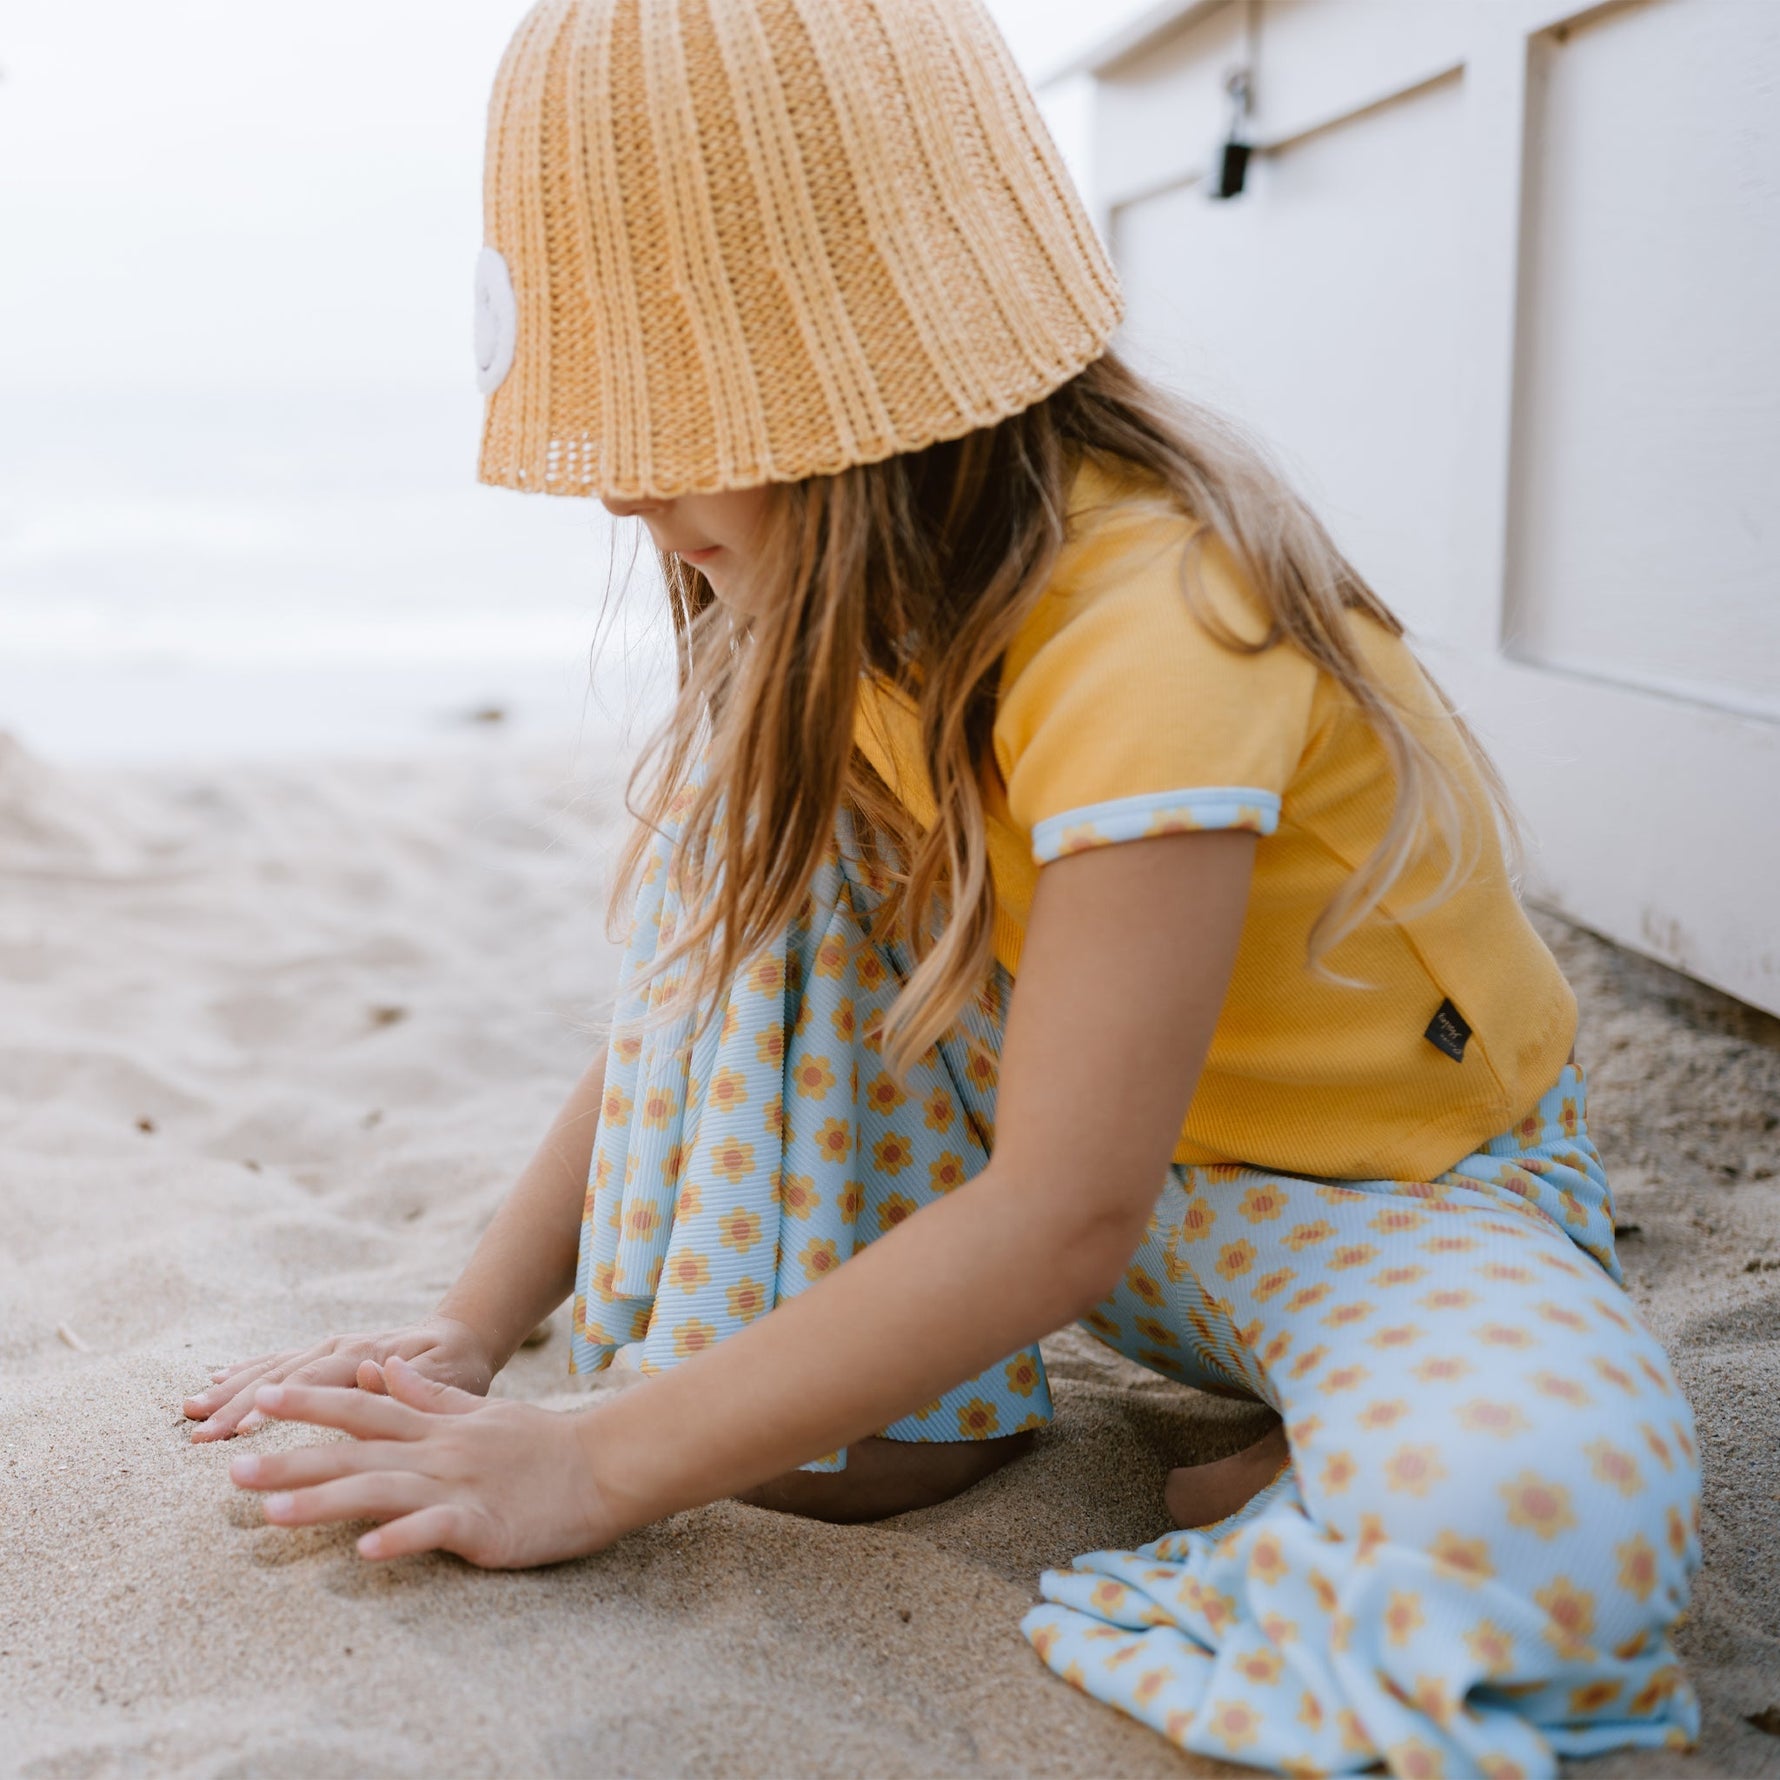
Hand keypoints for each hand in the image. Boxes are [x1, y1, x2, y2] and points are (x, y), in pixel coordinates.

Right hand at [183, 1315, 495, 1441]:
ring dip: (230, 1389)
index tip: (237, 1433)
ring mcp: (327, 1348)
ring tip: (190, 1409)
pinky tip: (213, 1382)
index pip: (313, 1382)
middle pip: (281, 1376)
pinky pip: (276, 1361)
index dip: (274, 1407)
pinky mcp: (321, 1354)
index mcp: (368, 1355)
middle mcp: (341, 1347)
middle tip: (197, 1435)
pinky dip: (244, 1371)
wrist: (458, 1339)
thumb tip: (369, 1373)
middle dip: (237, 1405)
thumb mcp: (449, 1382)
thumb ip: (413, 1383)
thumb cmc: (457, 1370)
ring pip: (271, 1367)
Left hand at [227, 1356, 615, 1567]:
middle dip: (292, 1459)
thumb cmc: (540, 1446)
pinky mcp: (483, 1523)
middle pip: (356, 1451)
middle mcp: (438, 1451)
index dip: (311, 1402)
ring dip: (325, 1500)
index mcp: (436, 1427)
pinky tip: (364, 1552)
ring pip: (382, 1488)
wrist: (604, 1467)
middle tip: (234, 1470)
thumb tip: (380, 1366)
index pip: (363, 1407)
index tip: (259, 1400)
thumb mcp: (479, 1409)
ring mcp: (459, 1485)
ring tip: (272, 1516)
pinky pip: (435, 1530)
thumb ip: (427, 1392)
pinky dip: (400, 1538)